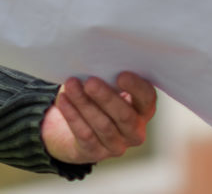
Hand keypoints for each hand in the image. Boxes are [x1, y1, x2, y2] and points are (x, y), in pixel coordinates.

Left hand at [41, 72, 156, 164]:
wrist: (77, 128)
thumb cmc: (97, 98)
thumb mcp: (107, 86)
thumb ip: (109, 77)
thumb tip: (97, 59)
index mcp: (143, 109)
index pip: (147, 99)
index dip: (136, 88)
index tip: (121, 75)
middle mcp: (135, 130)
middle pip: (125, 116)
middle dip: (106, 97)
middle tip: (90, 81)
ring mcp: (117, 145)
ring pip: (103, 125)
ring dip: (85, 103)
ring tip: (71, 85)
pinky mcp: (96, 153)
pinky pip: (85, 134)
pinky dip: (73, 115)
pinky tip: (64, 100)